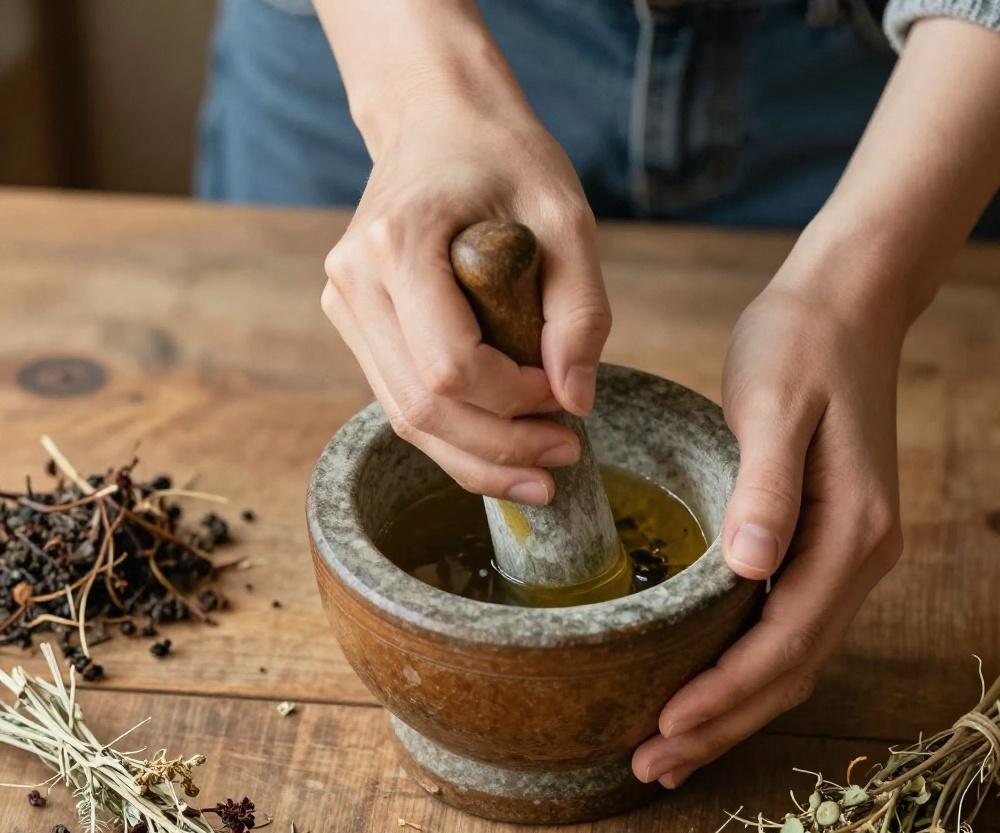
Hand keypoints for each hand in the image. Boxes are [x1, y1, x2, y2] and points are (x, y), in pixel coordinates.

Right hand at [320, 100, 610, 505]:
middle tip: (562, 459)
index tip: (564, 397)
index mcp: (398, 244)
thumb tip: (574, 402)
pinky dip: (453, 433)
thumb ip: (580, 311)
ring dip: (475, 457)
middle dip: (498, 451)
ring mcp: (346, 306)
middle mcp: (355, 281)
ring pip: (405, 416)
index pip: (451, 367)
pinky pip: (401, 400)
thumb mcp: (565, 217)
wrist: (438, 119)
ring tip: (537, 473)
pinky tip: (500, 445)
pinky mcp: (356, 323)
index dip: (514, 402)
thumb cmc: (504, 158)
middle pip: (421, 408)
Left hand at [632, 270, 905, 787]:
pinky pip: (785, 627)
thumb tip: (751, 568)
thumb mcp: (775, 404)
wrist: (844, 305)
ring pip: (789, 658)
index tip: (663, 730)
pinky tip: (704, 682)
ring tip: (669, 748)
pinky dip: (743, 668)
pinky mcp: (823, 541)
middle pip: (789, 669)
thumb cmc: (800, 345)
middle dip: (721, 723)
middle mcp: (858, 556)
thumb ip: (767, 487)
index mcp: (850, 532)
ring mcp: (846, 553)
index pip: (784, 641)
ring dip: (731, 708)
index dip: (724, 694)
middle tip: (651, 766)